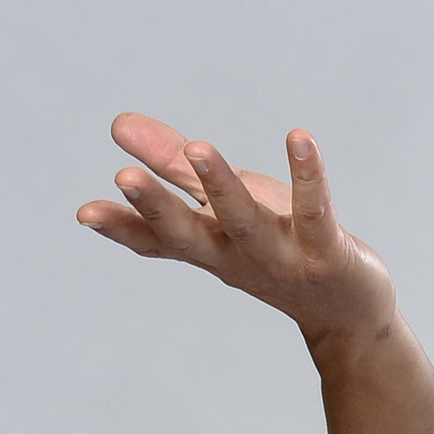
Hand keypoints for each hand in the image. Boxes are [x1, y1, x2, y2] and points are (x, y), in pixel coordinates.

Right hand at [76, 112, 394, 344]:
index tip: (85, 212)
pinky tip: (300, 138)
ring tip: (200, 146)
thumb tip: (119, 122)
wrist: (348, 311)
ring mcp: (282, 257)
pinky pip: (315, 211)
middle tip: (124, 176)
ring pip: (246, 222)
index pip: (157, 240)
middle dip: (158, 207)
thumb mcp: (224, 206)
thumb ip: (175, 165)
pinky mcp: (327, 251)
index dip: (122, 228)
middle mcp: (238, 255)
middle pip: (190, 235)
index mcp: (209, 246)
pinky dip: (308, 176)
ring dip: (222, 186)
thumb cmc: (279, 245)